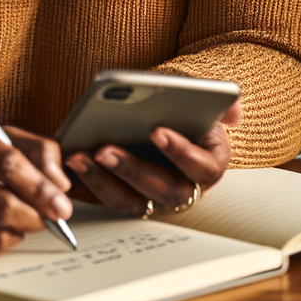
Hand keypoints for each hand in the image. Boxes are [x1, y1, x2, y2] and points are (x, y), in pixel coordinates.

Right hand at [0, 122, 73, 256]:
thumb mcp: (0, 136)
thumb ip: (37, 151)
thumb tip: (59, 185)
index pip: (6, 163)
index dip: (39, 187)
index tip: (61, 204)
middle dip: (35, 215)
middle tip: (52, 218)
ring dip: (20, 230)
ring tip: (26, 219)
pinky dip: (0, 241)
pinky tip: (1, 227)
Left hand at [65, 100, 240, 216]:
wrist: (167, 120)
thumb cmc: (185, 111)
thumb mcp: (202, 98)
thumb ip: (220, 100)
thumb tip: (234, 111)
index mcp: (209, 165)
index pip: (201, 167)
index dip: (180, 152)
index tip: (156, 131)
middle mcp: (184, 189)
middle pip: (161, 190)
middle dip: (131, 169)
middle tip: (105, 148)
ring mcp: (153, 199)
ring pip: (129, 201)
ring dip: (102, 181)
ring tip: (79, 157)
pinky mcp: (125, 200)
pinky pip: (104, 202)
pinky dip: (84, 189)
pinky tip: (66, 170)